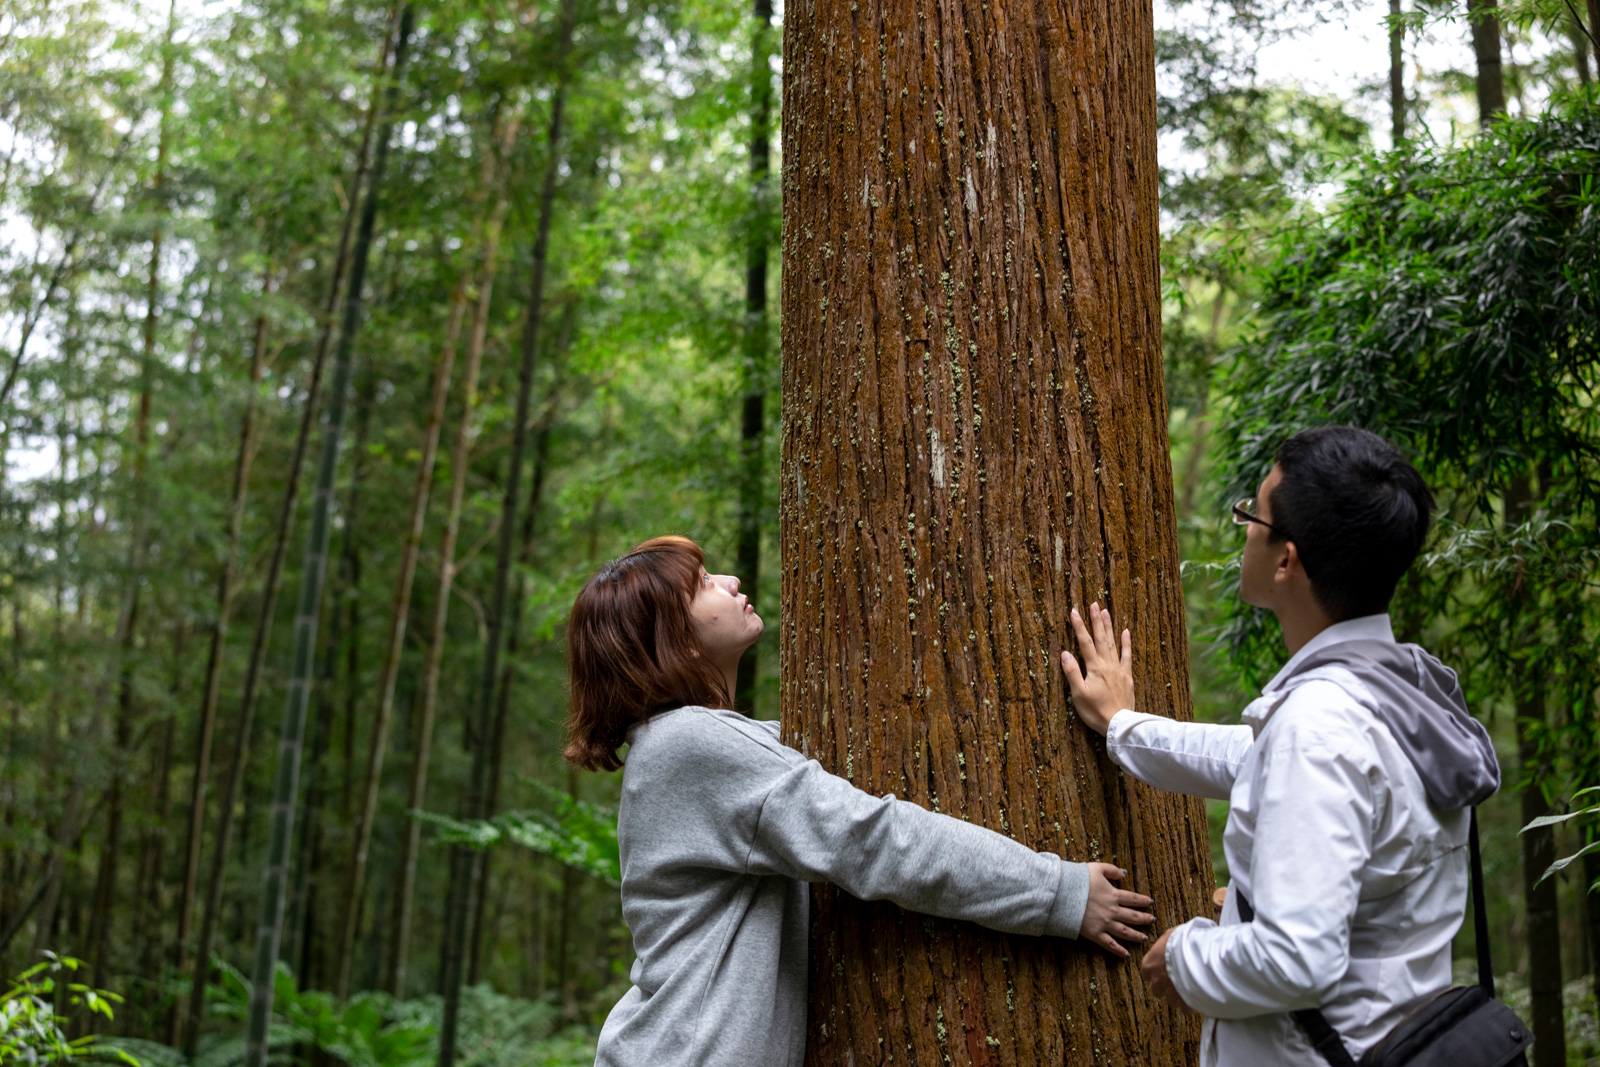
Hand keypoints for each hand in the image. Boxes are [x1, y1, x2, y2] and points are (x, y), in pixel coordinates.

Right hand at [1061, 603, 1133, 734]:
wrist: (1119, 724)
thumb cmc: (1096, 711)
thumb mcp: (1078, 694)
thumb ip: (1072, 672)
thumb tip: (1065, 653)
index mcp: (1094, 668)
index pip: (1085, 642)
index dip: (1079, 626)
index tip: (1074, 611)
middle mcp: (1107, 664)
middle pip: (1101, 638)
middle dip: (1096, 620)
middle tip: (1094, 604)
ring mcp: (1119, 669)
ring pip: (1113, 643)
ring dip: (1109, 627)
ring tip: (1106, 611)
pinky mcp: (1127, 677)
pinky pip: (1127, 656)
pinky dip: (1126, 643)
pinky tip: (1125, 632)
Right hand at [1080, 863, 1154, 957]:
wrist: (1064, 894)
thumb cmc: (1078, 879)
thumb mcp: (1096, 868)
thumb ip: (1111, 869)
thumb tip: (1124, 873)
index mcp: (1113, 895)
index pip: (1133, 899)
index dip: (1143, 901)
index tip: (1150, 902)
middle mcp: (1113, 911)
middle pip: (1133, 916)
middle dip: (1144, 919)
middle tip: (1152, 920)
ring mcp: (1105, 923)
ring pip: (1125, 932)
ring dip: (1137, 935)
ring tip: (1145, 938)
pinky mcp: (1095, 933)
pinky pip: (1110, 944)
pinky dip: (1119, 950)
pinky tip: (1126, 955)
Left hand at [1140, 928, 1195, 1012]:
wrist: (1196, 952)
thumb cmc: (1182, 940)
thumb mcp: (1171, 934)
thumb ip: (1167, 943)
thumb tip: (1171, 940)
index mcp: (1149, 964)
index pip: (1146, 973)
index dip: (1155, 973)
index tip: (1164, 970)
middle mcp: (1156, 980)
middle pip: (1156, 990)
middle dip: (1166, 987)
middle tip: (1177, 981)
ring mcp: (1169, 991)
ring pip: (1171, 1001)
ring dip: (1179, 997)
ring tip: (1190, 990)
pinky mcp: (1183, 1000)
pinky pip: (1186, 1008)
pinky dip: (1191, 1005)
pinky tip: (1197, 999)